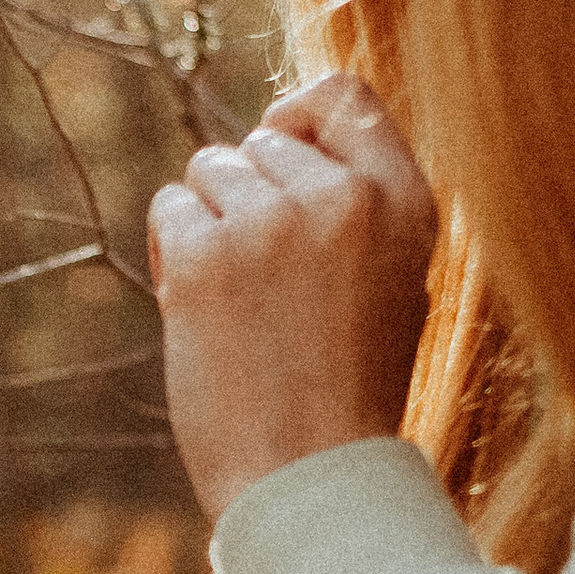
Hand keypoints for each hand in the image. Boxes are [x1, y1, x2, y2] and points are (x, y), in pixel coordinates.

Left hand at [146, 75, 438, 527]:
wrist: (308, 478)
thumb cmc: (344, 394)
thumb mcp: (390, 285)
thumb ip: (356, 210)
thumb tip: (284, 138)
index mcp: (405, 204)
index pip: (344, 96)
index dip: (299, 115)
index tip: (278, 150)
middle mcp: (344, 198)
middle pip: (261, 139)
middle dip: (246, 194)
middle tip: (260, 279)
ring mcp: (273, 221)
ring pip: (209, 170)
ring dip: (207, 223)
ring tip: (238, 302)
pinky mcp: (207, 252)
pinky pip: (170, 209)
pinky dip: (172, 254)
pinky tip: (200, 312)